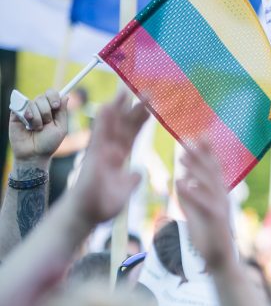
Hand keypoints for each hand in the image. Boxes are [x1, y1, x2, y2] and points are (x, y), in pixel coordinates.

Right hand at [10, 89, 68, 165]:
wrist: (34, 154)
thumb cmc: (49, 143)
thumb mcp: (61, 128)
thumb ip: (63, 112)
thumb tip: (66, 96)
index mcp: (51, 110)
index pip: (51, 94)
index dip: (53, 96)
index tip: (55, 105)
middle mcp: (38, 108)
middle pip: (42, 97)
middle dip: (46, 112)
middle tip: (46, 123)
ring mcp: (27, 110)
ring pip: (33, 103)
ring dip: (37, 118)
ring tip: (36, 128)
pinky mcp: (16, 113)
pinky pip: (22, 106)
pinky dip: (27, 115)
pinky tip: (27, 124)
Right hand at [69, 90, 148, 226]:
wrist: (85, 215)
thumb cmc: (102, 204)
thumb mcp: (124, 191)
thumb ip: (131, 180)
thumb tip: (138, 173)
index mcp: (119, 157)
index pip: (132, 134)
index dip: (141, 120)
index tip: (151, 105)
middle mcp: (109, 151)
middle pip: (123, 125)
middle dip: (134, 108)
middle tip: (145, 90)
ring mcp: (100, 153)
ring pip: (110, 127)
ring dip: (118, 109)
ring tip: (125, 90)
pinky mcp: (93, 159)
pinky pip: (99, 137)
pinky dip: (104, 123)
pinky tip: (107, 107)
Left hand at [175, 139, 235, 270]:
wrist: (220, 261)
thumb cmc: (208, 237)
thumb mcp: (195, 213)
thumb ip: (189, 197)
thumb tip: (181, 181)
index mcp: (218, 195)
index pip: (213, 169)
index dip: (207, 152)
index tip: (197, 135)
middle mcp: (222, 198)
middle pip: (212, 172)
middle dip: (201, 155)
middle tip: (187, 139)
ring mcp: (221, 208)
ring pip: (209, 184)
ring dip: (196, 170)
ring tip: (181, 158)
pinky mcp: (217, 221)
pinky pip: (204, 204)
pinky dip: (192, 193)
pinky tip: (180, 182)